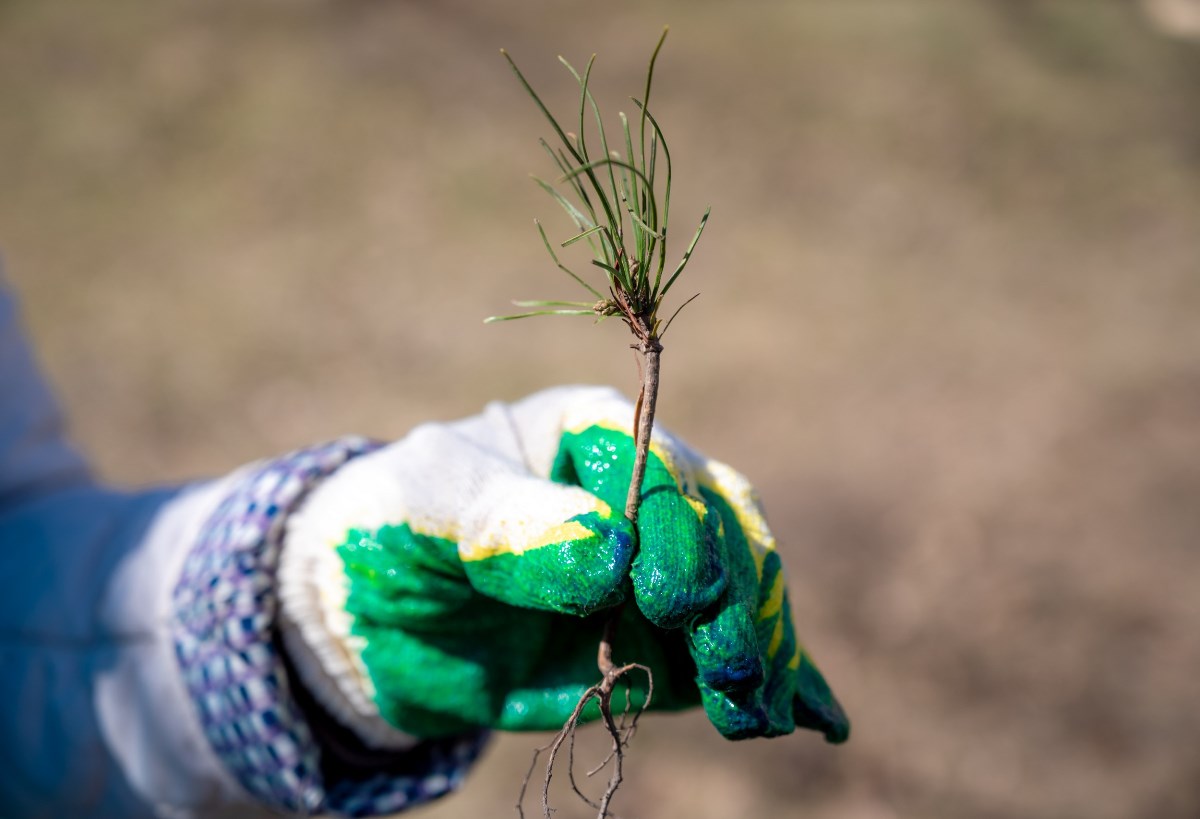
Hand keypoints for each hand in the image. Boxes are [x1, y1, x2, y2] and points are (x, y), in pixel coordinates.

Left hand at [279, 386, 847, 746]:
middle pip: (718, 530)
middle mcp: (647, 494)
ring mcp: (666, 570)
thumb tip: (609, 556)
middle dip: (732, 600)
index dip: (674, 530)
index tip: (669, 599)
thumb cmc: (400, 527)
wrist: (381, 617)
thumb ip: (512, 525)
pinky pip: (732, 655)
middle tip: (729, 668)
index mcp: (595, 430)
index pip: (657, 469)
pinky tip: (819, 719)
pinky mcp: (669, 641)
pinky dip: (782, 683)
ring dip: (759, 650)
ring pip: (741, 593)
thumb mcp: (430, 508)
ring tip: (760, 712)